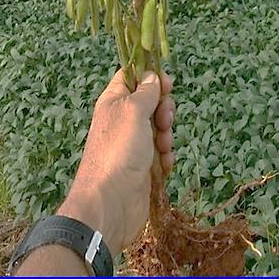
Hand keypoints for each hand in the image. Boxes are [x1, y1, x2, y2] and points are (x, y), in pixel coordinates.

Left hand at [57, 69, 174, 258]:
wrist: (111, 203)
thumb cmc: (119, 150)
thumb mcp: (133, 111)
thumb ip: (146, 91)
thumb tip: (152, 76)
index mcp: (114, 101)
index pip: (131, 77)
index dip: (149, 76)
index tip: (166, 83)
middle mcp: (123, 120)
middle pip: (150, 102)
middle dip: (163, 109)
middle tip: (164, 120)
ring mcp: (133, 143)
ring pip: (159, 127)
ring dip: (166, 135)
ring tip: (162, 148)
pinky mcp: (143, 165)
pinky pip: (161, 152)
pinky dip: (165, 156)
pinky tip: (163, 164)